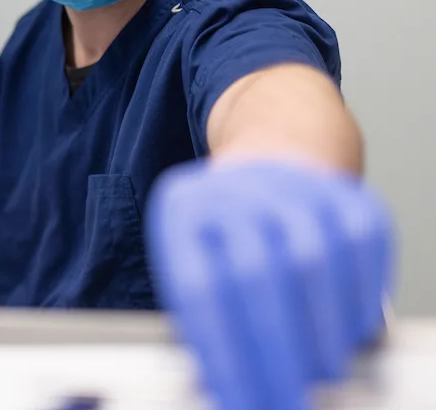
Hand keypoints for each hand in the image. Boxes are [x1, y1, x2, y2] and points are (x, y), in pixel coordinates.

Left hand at [147, 159, 393, 409]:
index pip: (200, 289)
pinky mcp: (345, 194)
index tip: (239, 400)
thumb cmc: (224, 228)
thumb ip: (204, 315)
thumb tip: (225, 380)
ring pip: (313, 262)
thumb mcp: (192, 256)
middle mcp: (235, 190)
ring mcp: (292, 185)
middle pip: (256, 275)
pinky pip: (359, 249)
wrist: (271, 158)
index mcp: (183, 209)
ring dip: (321, 332)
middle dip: (276, 352)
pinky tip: (349, 334)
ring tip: (319, 374)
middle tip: (284, 401)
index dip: (224, 354)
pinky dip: (358, 300)